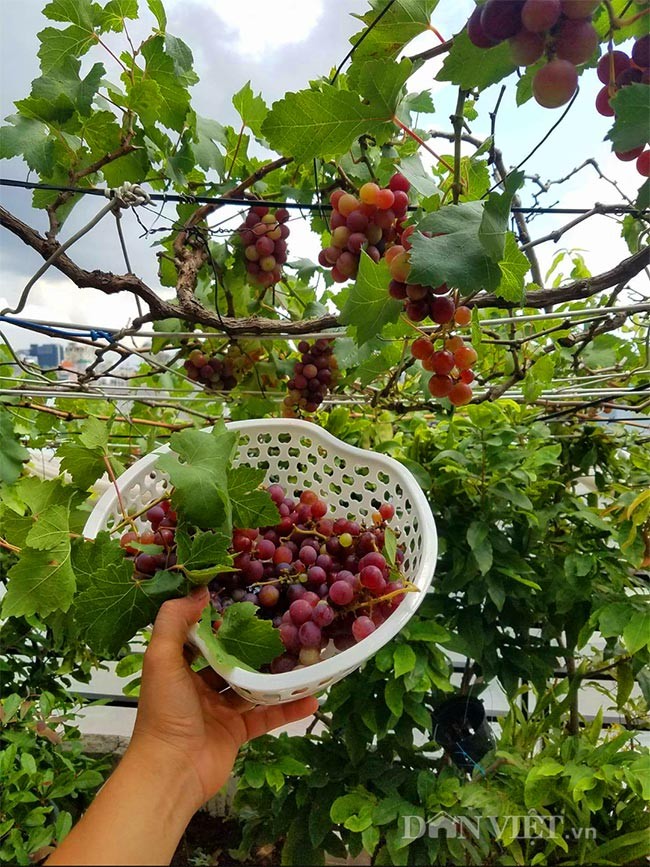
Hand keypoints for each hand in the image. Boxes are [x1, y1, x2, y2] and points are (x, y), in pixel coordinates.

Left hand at [129, 587, 317, 810]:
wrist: (172, 771)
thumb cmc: (165, 711)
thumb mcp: (161, 658)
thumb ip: (174, 621)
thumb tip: (199, 591)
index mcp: (180, 667)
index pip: (201, 637)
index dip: (218, 619)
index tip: (244, 600)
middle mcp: (199, 686)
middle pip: (232, 660)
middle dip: (253, 646)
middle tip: (282, 626)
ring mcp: (220, 710)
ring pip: (253, 686)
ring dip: (276, 676)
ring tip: (302, 657)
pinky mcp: (237, 732)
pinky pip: (266, 716)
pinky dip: (288, 708)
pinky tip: (311, 698)